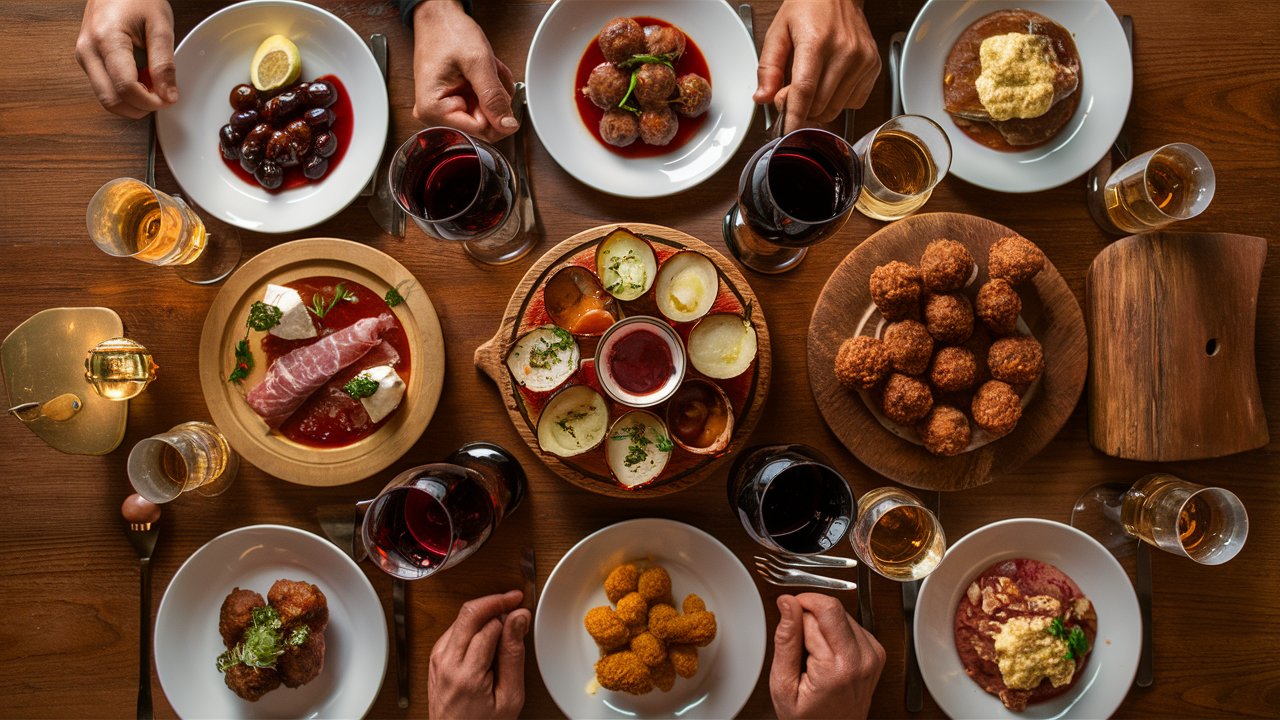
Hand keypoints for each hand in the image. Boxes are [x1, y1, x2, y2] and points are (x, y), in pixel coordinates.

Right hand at [75, 0, 177, 117]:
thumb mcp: (160, 26)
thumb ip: (164, 64)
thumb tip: (168, 96)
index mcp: (106, 40)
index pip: (125, 88)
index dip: (150, 102)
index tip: (168, 99)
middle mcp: (88, 52)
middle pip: (111, 101)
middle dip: (140, 107)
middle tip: (161, 95)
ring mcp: (84, 58)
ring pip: (106, 99)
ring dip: (132, 102)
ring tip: (152, 83)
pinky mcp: (87, 61)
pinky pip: (105, 89)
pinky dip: (125, 94)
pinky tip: (141, 79)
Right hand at [411, 0, 517, 141]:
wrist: (439, 18)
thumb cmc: (449, 33)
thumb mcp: (477, 63)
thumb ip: (493, 96)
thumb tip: (507, 126)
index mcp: (433, 109)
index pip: (479, 132)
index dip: (498, 114)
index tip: (499, 89)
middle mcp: (434, 116)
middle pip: (483, 126)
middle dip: (495, 100)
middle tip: (490, 75)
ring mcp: (444, 111)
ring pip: (487, 116)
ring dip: (494, 92)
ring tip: (485, 70)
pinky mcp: (453, 105)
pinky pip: (482, 107)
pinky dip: (490, 90)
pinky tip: (483, 74)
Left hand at [428, 590, 530, 719]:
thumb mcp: (510, 697)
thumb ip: (513, 655)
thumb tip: (518, 619)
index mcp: (467, 674)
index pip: (489, 625)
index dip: (509, 613)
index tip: (522, 611)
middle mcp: (447, 662)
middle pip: (469, 612)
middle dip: (494, 601)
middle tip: (514, 600)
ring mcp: (438, 658)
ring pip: (461, 618)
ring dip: (483, 613)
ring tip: (504, 623)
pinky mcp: (435, 658)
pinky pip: (454, 629)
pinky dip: (472, 626)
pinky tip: (487, 635)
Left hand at [755, 0, 879, 131]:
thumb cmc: (809, 7)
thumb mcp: (778, 31)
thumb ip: (768, 66)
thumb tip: (763, 97)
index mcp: (817, 42)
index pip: (805, 90)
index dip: (794, 116)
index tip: (786, 131)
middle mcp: (844, 52)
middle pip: (819, 104)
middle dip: (800, 109)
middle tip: (789, 94)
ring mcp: (863, 60)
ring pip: (836, 108)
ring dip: (818, 107)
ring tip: (810, 86)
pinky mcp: (873, 66)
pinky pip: (854, 102)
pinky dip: (838, 101)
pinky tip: (831, 83)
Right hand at [769, 593, 885, 719]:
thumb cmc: (809, 717)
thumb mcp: (783, 684)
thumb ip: (786, 640)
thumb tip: (788, 603)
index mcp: (838, 667)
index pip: (817, 612)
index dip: (797, 614)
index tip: (788, 625)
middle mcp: (862, 658)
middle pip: (832, 608)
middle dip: (810, 614)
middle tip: (799, 641)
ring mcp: (872, 653)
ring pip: (841, 613)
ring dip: (823, 624)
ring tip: (814, 653)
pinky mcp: (876, 650)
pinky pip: (851, 623)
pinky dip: (835, 631)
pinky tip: (827, 652)